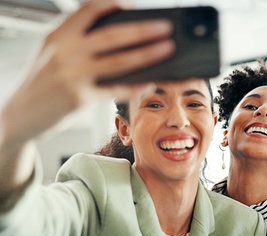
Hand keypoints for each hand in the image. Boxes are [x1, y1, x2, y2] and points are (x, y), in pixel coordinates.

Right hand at [1, 0, 174, 145]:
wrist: (19, 115)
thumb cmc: (41, 82)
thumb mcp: (51, 50)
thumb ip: (76, 36)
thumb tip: (114, 27)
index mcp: (58, 35)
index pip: (90, 10)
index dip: (114, 4)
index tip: (135, 5)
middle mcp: (65, 52)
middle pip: (112, 35)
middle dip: (143, 30)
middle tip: (165, 27)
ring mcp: (73, 75)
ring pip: (119, 62)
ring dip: (147, 54)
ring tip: (167, 49)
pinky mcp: (80, 98)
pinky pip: (115, 89)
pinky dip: (136, 85)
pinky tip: (151, 81)